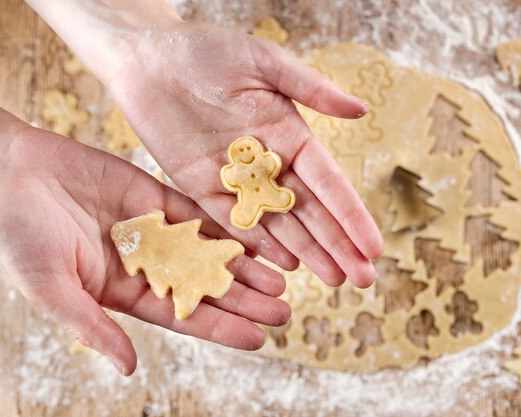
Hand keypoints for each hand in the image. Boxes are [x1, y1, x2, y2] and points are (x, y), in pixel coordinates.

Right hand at [0, 105, 289, 375]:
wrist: (9, 171)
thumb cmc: (17, 233)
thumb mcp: (51, 287)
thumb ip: (92, 326)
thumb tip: (128, 368)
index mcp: (123, 292)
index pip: (183, 317)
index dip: (221, 328)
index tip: (258, 338)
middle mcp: (147, 265)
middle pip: (205, 287)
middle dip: (244, 300)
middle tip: (283, 309)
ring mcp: (155, 230)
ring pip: (209, 252)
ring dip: (244, 265)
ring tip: (281, 279)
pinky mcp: (155, 196)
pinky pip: (199, 213)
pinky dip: (227, 226)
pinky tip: (258, 236)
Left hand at [106, 20, 383, 287]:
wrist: (146, 58)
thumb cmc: (205, 50)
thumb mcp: (263, 62)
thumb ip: (311, 88)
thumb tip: (362, 110)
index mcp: (290, 134)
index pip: (329, 183)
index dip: (352, 216)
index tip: (374, 246)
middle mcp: (269, 164)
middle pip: (310, 213)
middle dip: (337, 246)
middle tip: (363, 280)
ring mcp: (238, 182)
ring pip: (279, 225)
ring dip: (307, 253)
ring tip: (334, 281)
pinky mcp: (203, 190)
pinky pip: (235, 225)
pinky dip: (260, 247)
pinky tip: (285, 267)